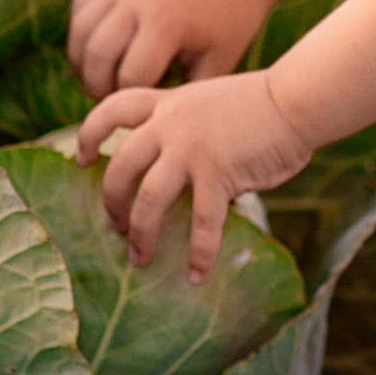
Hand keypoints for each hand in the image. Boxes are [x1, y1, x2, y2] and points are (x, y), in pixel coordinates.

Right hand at [67, 0, 272, 94]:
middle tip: (108, 101)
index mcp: (166, 23)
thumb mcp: (217, 63)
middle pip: (95, 55)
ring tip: (99, 78)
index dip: (131, 101)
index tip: (139, 110)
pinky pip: (82, 3)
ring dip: (83, 61)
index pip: (129, 78)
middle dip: (97, 86)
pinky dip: (82, 29)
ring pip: (80, 29)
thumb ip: (183, 94)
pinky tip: (97, 46)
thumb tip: (151, 128)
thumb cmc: (231, 23)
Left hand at [78, 70, 314, 279]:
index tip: (79, 158)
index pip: (113, 108)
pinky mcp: (218, 173)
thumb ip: (190, 133)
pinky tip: (197, 276)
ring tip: (140, 259)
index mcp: (168, 103)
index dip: (89, 133)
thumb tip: (187, 181)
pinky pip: (202, 223)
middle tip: (115, 226)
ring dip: (140, 233)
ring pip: (147, 198)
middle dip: (111, 201)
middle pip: (120, 165)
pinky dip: (199, 254)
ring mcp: (191, 149)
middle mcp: (171, 124)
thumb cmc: (266, 104)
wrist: (297, 98)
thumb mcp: (212, 103)